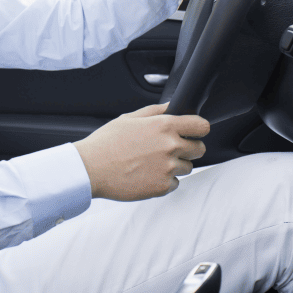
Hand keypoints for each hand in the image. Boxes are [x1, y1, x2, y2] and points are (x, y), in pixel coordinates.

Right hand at [73, 102, 209, 200]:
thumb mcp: (129, 118)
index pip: (201, 126)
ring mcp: (168, 168)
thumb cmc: (106, 143)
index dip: (198, 129)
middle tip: (170, 150)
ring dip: (175, 165)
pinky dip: (164, 181)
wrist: (91, 169)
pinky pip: (175, 183)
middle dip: (189, 148)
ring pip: (187, 167)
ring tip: (152, 163)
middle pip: (200, 149)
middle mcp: (170, 146)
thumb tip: (172, 106)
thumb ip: (155, 111)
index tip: (193, 132)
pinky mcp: (162, 186)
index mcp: (164, 126)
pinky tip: (147, 175)